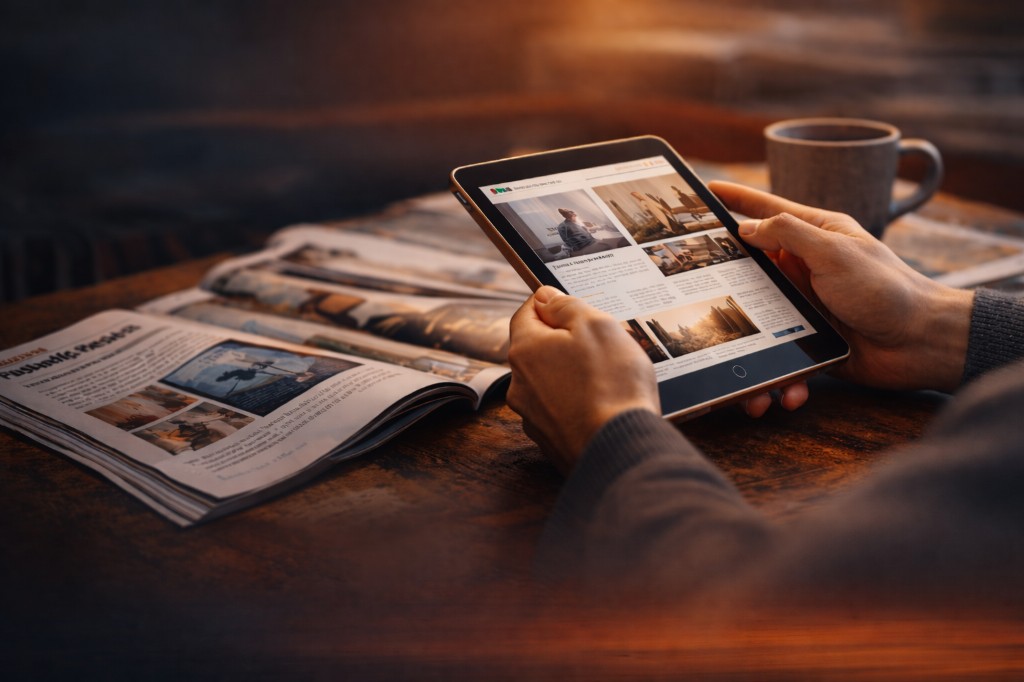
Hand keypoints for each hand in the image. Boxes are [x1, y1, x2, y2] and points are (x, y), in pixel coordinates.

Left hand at [506, 286, 660, 472]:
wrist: (620, 450)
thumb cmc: (612, 385)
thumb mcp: (596, 326)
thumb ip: (566, 306)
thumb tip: (545, 297)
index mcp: (525, 350)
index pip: (526, 313)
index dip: (549, 304)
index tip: (571, 305)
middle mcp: (519, 384)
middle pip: (537, 349)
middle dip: (564, 342)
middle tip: (599, 344)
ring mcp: (532, 416)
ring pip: (548, 382)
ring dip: (571, 375)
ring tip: (607, 378)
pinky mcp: (549, 440)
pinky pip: (560, 411)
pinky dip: (576, 404)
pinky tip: (603, 405)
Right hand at [710, 181, 973, 391]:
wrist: (922, 343)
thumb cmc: (886, 289)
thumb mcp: (835, 251)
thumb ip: (789, 234)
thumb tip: (746, 228)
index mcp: (814, 236)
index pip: (766, 211)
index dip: (735, 200)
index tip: (704, 190)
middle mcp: (805, 269)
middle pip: (750, 270)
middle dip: (721, 286)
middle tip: (690, 293)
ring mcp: (804, 306)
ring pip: (757, 323)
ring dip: (747, 350)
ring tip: (741, 375)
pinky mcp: (809, 341)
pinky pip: (780, 360)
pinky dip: (779, 379)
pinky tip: (783, 394)